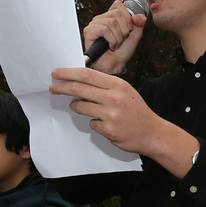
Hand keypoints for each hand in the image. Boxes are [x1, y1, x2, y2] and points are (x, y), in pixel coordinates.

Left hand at [50, 67, 198, 176]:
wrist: (152, 133)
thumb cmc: (137, 111)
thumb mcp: (125, 92)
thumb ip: (105, 87)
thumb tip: (81, 83)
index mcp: (117, 85)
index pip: (87, 75)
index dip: (68, 73)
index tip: (57, 73)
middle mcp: (113, 98)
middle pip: (79, 89)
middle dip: (62, 87)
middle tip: (53, 88)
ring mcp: (110, 114)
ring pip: (81, 107)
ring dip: (76, 106)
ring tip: (81, 107)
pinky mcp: (108, 129)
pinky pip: (91, 123)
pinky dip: (94, 122)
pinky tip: (106, 124)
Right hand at [83, 1, 146, 73]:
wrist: (115, 65)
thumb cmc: (122, 52)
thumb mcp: (135, 35)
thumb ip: (140, 22)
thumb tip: (137, 16)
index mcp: (110, 16)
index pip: (118, 4)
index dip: (127, 17)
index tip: (128, 30)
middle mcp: (101, 18)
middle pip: (117, 13)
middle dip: (124, 30)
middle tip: (121, 40)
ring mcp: (94, 24)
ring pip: (112, 22)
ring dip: (118, 37)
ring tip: (115, 44)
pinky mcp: (89, 32)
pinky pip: (104, 29)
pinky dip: (112, 40)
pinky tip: (110, 46)